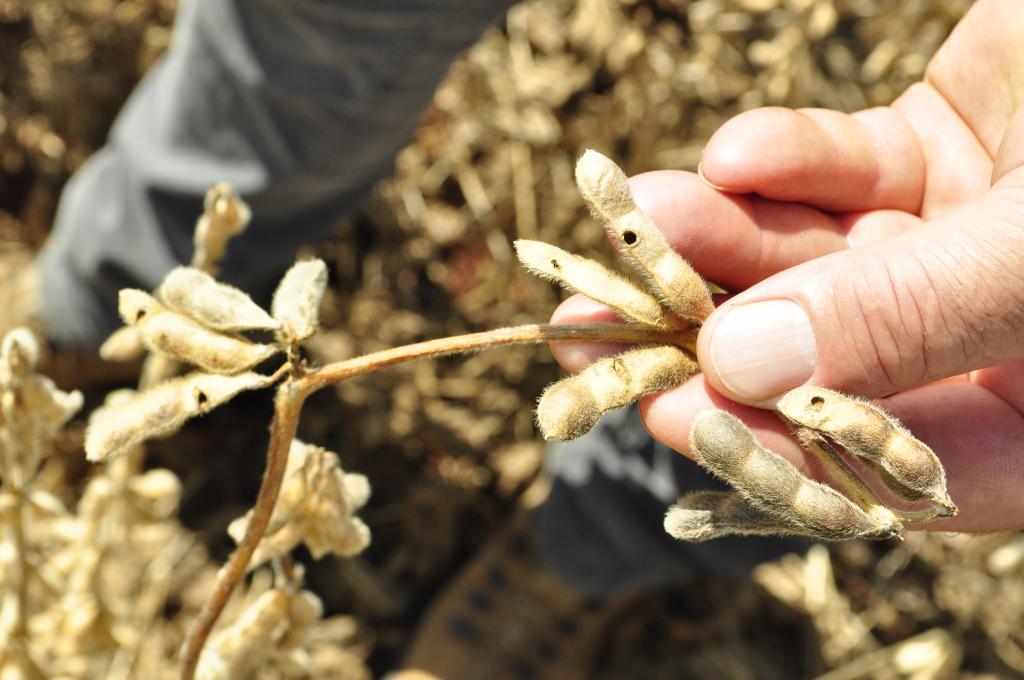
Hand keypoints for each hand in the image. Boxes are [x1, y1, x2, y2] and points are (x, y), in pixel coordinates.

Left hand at [551, 0, 1023, 531]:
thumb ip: (910, 316)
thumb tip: (742, 370)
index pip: (902, 464)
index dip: (783, 448)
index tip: (672, 419)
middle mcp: (990, 335)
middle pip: (827, 359)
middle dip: (710, 336)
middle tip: (594, 330)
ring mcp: (958, 239)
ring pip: (814, 258)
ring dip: (723, 238)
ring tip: (646, 216)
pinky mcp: (938, 148)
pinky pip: (842, 167)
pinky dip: (782, 160)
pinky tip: (731, 155)